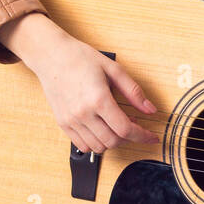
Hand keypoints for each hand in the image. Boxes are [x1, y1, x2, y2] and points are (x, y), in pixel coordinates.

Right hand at [31, 33, 161, 153]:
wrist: (51, 56)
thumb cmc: (80, 58)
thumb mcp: (113, 69)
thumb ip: (134, 92)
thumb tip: (151, 109)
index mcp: (98, 99)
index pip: (125, 129)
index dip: (142, 136)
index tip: (151, 137)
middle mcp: (83, 113)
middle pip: (113, 141)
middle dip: (129, 138)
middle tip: (134, 125)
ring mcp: (71, 120)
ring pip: (98, 147)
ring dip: (113, 141)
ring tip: (117, 125)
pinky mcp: (63, 123)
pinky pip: (82, 145)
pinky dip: (96, 143)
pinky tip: (102, 129)